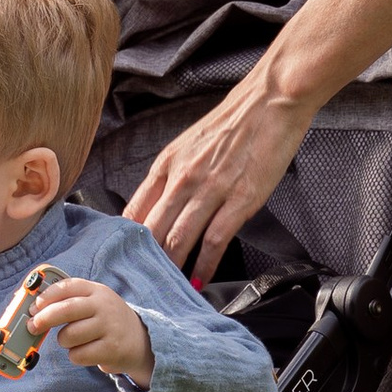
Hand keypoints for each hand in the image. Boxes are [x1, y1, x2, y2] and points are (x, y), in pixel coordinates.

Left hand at [29, 276, 154, 384]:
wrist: (140, 340)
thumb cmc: (106, 320)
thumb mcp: (94, 302)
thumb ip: (68, 301)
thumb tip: (33, 308)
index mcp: (96, 290)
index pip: (68, 287)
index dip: (46, 296)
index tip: (33, 307)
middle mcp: (104, 306)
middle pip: (66, 310)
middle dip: (44, 319)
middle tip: (32, 326)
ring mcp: (109, 327)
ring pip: (69, 335)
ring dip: (63, 341)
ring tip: (73, 340)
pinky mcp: (111, 349)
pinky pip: (78, 355)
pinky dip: (75, 356)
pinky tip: (85, 351)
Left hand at [126, 60, 316, 284]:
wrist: (269, 102)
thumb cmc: (232, 123)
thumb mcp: (188, 145)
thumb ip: (170, 176)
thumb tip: (156, 208)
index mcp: (166, 164)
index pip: (134, 210)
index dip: (125, 241)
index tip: (123, 261)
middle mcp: (182, 178)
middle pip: (152, 231)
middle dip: (144, 262)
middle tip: (141, 284)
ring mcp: (210, 190)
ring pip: (179, 239)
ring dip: (172, 268)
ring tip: (168, 289)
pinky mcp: (239, 200)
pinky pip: (215, 240)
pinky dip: (205, 264)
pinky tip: (200, 278)